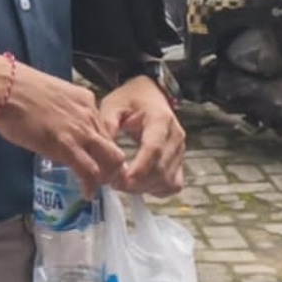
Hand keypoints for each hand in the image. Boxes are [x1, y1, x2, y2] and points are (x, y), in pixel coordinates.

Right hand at [0, 61, 125, 197]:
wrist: (9, 89)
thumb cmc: (20, 90)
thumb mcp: (53, 96)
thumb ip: (62, 111)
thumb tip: (57, 126)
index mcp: (85, 100)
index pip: (103, 128)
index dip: (101, 146)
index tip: (96, 157)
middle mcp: (90, 114)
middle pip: (113, 145)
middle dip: (112, 165)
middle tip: (102, 177)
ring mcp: (81, 131)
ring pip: (110, 159)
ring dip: (106, 177)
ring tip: (96, 188)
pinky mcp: (67, 147)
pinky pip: (89, 171)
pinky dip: (91, 186)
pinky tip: (87, 193)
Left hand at [99, 75, 184, 196]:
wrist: (149, 92)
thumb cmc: (130, 99)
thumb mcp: (113, 106)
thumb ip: (107, 127)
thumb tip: (101, 153)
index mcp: (160, 120)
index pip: (153, 149)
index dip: (139, 169)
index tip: (121, 180)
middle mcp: (175, 136)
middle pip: (160, 169)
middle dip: (137, 183)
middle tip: (114, 182)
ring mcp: (180, 150)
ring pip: (167, 181)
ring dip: (145, 188)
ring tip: (124, 182)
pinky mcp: (179, 160)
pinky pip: (173, 184)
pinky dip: (157, 189)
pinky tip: (140, 184)